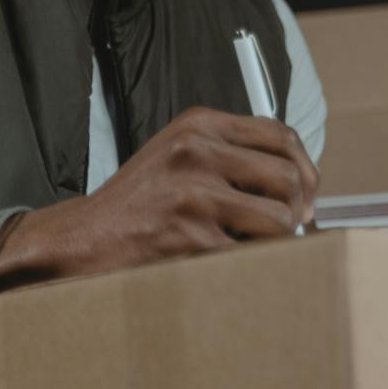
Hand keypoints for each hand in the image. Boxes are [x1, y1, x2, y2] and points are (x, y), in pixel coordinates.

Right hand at [3, 106, 318, 283]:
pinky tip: (226, 262)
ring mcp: (192, 194)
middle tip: (292, 228)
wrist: (80, 238)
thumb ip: (232, 155)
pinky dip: (246, 264)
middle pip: (287, 178)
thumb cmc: (138, 202)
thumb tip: (301, 186)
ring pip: (276, 220)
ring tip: (257, 247)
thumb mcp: (181, 154)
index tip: (307, 193)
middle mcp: (197, 151)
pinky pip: (246, 254)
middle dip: (298, 209)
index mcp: (199, 124)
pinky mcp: (187, 235)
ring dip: (276, 241)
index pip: (280, 135)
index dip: (305, 167)